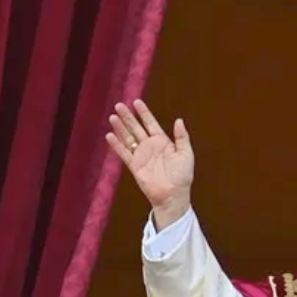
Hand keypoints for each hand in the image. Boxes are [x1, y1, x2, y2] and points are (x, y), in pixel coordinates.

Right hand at [105, 99, 194, 229]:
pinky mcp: (134, 166)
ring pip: (128, 138)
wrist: (173, 195)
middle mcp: (150, 146)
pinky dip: (117, 145)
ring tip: (112, 117)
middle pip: (136, 128)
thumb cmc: (182, 175)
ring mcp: (141, 156)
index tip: (136, 102)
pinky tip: (110, 135)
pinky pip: (124, 153)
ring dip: (120, 128)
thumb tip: (179, 120)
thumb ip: (182, 137)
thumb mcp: (185, 154)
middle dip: (128, 117)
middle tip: (119, 105)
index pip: (151, 123)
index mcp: (162, 141)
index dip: (144, 113)